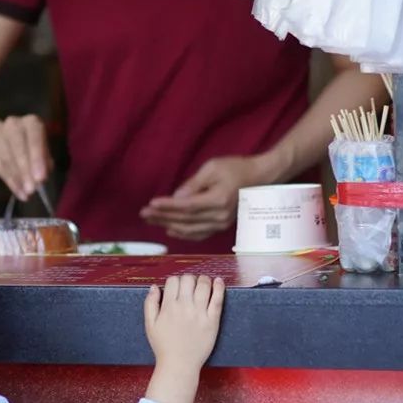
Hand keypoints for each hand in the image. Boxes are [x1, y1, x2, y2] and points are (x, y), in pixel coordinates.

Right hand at [0, 115, 50, 201]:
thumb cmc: (28, 146)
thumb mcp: (41, 151)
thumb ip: (44, 162)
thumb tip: (42, 179)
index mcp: (31, 123)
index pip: (34, 137)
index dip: (37, 157)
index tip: (41, 177)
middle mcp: (14, 126)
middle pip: (18, 147)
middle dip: (26, 169)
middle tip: (33, 188)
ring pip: (7, 159)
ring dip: (18, 178)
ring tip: (27, 193)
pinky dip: (11, 182)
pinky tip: (19, 192)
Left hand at [144, 155, 266, 242]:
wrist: (259, 178)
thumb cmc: (235, 168)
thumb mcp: (212, 168)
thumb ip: (193, 184)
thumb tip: (175, 198)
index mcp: (218, 200)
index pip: (186, 207)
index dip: (167, 207)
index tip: (150, 204)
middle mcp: (219, 216)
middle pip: (185, 220)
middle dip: (162, 217)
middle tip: (144, 213)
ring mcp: (221, 224)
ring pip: (190, 229)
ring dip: (168, 225)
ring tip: (151, 220)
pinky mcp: (221, 226)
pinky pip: (199, 234)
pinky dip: (183, 234)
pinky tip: (170, 229)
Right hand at [144, 274, 224, 402]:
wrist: (179, 365)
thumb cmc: (164, 346)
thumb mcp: (150, 325)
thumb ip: (150, 303)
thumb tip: (154, 287)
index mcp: (168, 307)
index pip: (173, 281)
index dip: (175, 281)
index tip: (178, 287)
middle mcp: (184, 307)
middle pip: (189, 280)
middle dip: (189, 279)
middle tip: (191, 285)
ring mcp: (200, 313)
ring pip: (204, 285)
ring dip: (204, 280)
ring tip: (204, 282)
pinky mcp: (212, 321)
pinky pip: (218, 299)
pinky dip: (219, 287)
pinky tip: (218, 281)